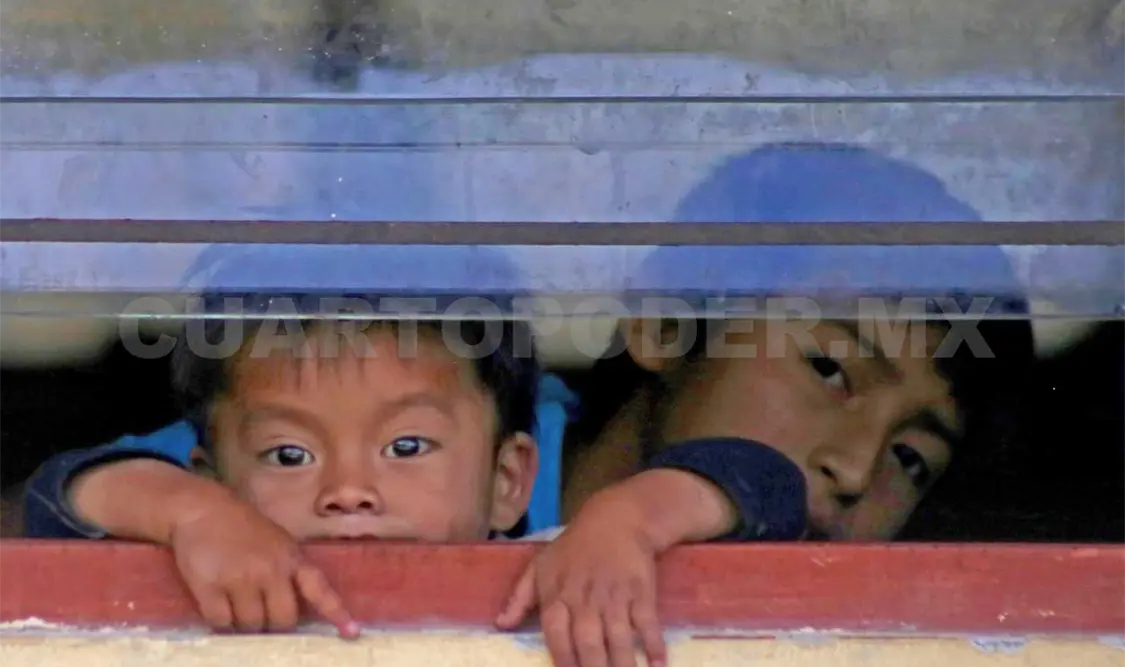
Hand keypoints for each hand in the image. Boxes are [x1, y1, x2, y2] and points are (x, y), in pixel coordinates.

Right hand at [169, 492, 358, 638]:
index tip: (352, 633)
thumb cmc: (244, 527)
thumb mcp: (278, 542)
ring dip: (244, 623)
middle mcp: (271, 570)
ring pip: (251, 625)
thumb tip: (291, 611)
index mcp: (292, 559)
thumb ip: (289, 571)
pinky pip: (221, 622)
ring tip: (236, 603)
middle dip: (273, 624)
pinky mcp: (211, 586)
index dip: (336, 613)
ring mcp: (241, 579)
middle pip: (283, 620)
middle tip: (261, 613)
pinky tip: (218, 604)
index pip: (319, 589)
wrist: (203, 508)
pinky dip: (220, 621)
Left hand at [495, 489, 667, 666]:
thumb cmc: (574, 547)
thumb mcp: (541, 565)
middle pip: (588, 641)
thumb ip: (520, 597)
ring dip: (622, 665)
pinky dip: (654, 645)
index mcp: (558, 593)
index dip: (562, 660)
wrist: (617, 519)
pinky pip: (648, 622)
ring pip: (618, 637)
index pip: (556, 633)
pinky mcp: (642, 591)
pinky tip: (658, 665)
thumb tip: (500, 626)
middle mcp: (586, 597)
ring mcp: (615, 595)